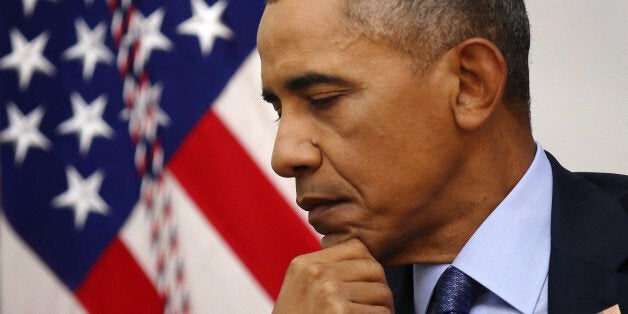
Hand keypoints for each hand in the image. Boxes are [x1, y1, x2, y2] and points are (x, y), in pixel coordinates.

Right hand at [273, 238, 393, 313]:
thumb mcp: (300, 289)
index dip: (368, 266)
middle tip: (376, 307)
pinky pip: (381, 312)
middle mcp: (315, 273)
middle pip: (373, 268)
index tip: (364, 286)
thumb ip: (324, 271)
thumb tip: (368, 261)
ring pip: (382, 291)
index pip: (356, 247)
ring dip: (383, 308)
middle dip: (380, 288)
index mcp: (305, 264)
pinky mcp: (341, 313)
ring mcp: (328, 292)